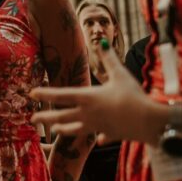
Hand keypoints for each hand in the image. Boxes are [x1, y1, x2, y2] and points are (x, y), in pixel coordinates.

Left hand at [31, 39, 161, 143]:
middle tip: (33, 118)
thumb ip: (109, 58)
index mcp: (88, 98)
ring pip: (76, 130)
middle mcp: (89, 114)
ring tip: (55, 131)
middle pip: (62, 116)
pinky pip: (102, 136)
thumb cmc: (133, 96)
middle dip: (46, 117)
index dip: (45, 93)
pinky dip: (100, 137)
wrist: (149, 122)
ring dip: (64, 130)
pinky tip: (100, 140)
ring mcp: (98, 127)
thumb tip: (101, 41)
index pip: (61, 95)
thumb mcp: (120, 73)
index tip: (32, 93)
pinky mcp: (111, 135)